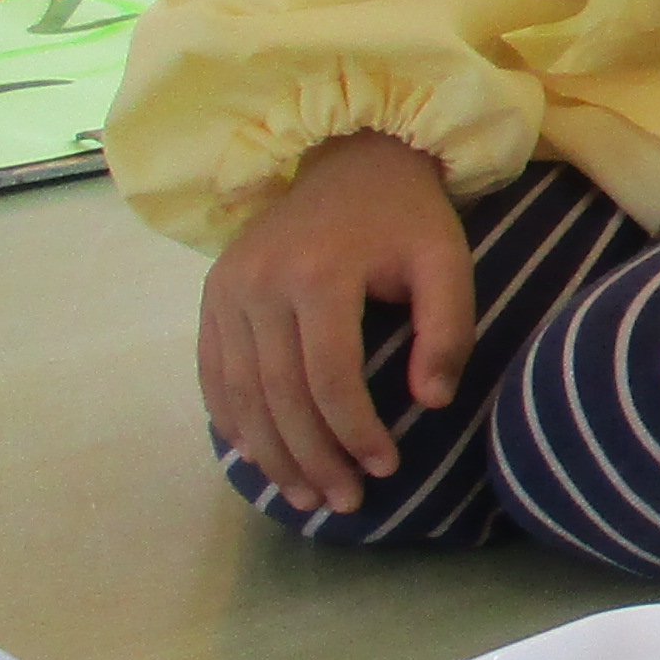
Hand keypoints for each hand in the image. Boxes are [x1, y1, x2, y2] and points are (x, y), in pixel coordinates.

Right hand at [196, 132, 471, 513]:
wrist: (349, 157)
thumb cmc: (405, 218)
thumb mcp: (446, 261)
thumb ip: (447, 330)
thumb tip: (430, 403)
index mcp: (319, 273)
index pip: (330, 377)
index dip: (356, 432)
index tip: (386, 467)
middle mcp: (260, 283)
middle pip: (280, 395)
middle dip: (313, 458)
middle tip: (344, 502)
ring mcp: (227, 289)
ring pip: (242, 393)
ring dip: (271, 454)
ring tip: (306, 496)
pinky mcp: (213, 295)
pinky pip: (213, 372)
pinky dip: (232, 420)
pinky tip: (257, 456)